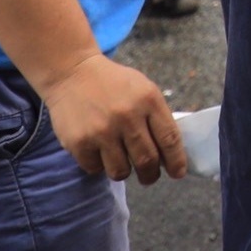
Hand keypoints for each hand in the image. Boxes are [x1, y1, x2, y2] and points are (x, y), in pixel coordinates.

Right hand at [40, 54, 185, 184]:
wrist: (72, 73)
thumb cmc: (114, 84)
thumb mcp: (144, 90)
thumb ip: (156, 116)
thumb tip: (169, 151)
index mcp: (149, 101)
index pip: (169, 139)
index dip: (177, 161)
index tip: (178, 173)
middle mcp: (127, 117)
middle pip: (147, 160)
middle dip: (150, 174)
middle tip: (149, 177)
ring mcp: (101, 131)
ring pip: (121, 171)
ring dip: (125, 172)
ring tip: (123, 164)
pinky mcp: (79, 142)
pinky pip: (95, 168)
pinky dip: (99, 166)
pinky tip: (99, 153)